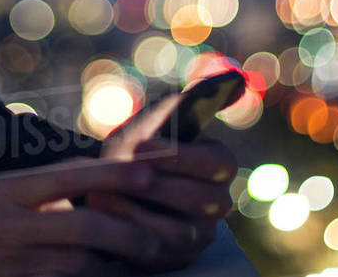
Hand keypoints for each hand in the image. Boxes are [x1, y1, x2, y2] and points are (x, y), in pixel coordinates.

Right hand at [0, 158, 164, 276]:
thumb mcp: (3, 199)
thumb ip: (49, 189)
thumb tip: (108, 179)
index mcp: (7, 191)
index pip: (68, 175)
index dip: (112, 174)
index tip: (150, 174)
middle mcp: (6, 224)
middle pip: (83, 226)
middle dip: (126, 234)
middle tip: (154, 242)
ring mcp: (7, 263)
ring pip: (78, 265)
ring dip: (110, 268)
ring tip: (133, 264)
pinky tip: (102, 276)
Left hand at [90, 94, 237, 271]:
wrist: (99, 180)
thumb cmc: (133, 146)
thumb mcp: (154, 121)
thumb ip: (190, 100)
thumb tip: (238, 78)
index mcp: (218, 166)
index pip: (219, 163)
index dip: (181, 156)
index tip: (141, 145)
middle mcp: (215, 204)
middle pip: (201, 200)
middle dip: (155, 184)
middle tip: (119, 171)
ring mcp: (197, 235)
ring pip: (180, 232)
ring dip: (136, 209)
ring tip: (102, 191)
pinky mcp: (171, 260)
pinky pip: (156, 255)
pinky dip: (125, 231)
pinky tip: (101, 211)